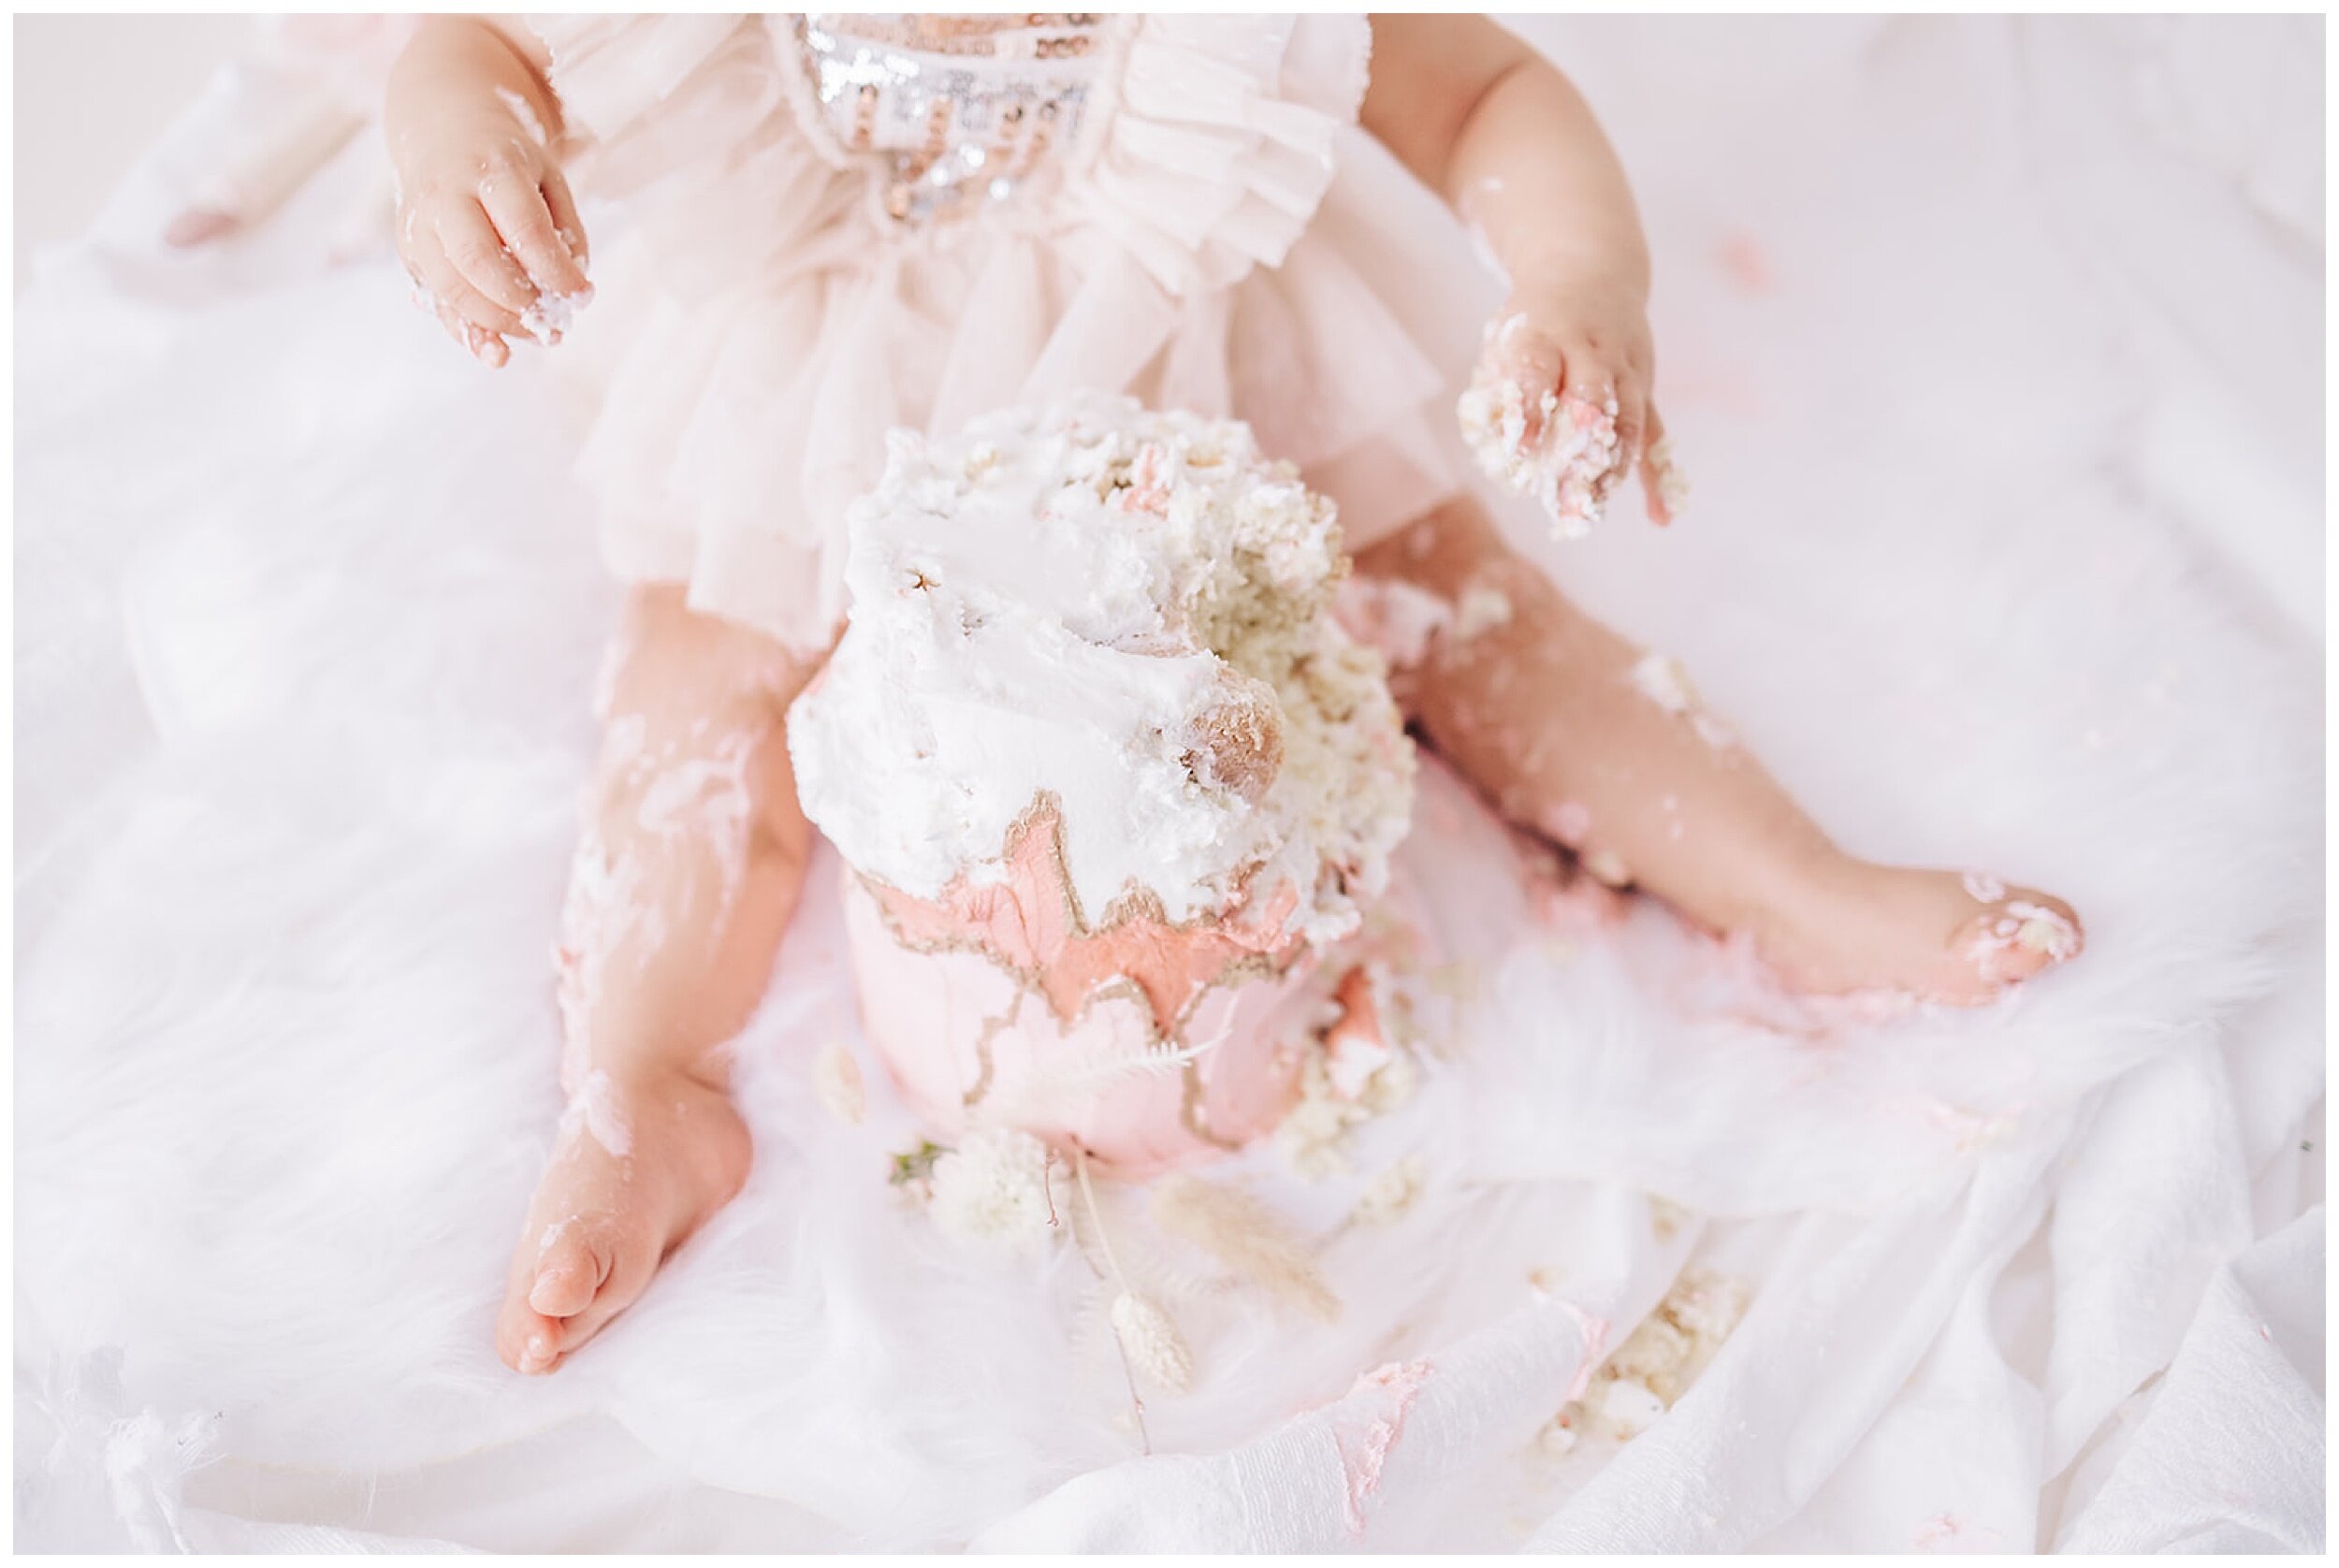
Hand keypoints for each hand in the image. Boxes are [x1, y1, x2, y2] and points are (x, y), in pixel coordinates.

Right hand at [391, 94, 588, 366]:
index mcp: (491, 168)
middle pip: (478, 261)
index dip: (556, 272)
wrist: (443, 129)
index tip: (583, 297)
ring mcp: (419, 222)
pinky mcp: (409, 249)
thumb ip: (564, 232)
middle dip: (520, 303)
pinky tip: (496, 349)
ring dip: (496, 323)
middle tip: (553, 324)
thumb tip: (573, 293)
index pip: (525, 230)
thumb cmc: (508, 163)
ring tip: (534, 335)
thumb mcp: (548, 178)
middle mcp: (446, 193)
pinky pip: (435, 299)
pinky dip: (466, 330)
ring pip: (450, 286)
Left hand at [1472, 268, 1680, 526]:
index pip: (1539, 372)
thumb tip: (1495, 450)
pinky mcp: (1645, 388)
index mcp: (1547, 333)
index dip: (1531, 411)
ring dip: (1611, 468)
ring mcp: (1625, 368)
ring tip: (1592, 510)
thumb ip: (1500, 388)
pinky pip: (1655, 434)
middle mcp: (1592, 349)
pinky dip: (1657, 475)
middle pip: (1592, 400)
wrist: (1595, 273)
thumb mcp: (1507, 338)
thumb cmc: (1536, 321)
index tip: (1518, 452)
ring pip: (1626, 421)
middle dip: (1578, 450)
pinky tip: (1660, 517)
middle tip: (1561, 497)